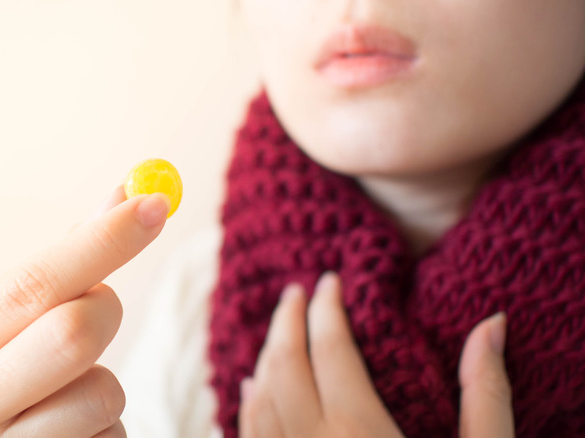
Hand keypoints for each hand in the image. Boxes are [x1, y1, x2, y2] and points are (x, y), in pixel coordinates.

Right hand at [0, 186, 170, 437]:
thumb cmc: (6, 375)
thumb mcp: (18, 322)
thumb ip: (69, 262)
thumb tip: (128, 193)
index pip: (32, 283)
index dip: (101, 242)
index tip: (153, 203)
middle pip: (72, 334)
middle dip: (105, 312)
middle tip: (99, 310)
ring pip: (102, 394)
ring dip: (106, 383)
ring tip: (71, 388)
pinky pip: (112, 436)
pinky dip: (107, 426)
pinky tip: (74, 430)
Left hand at [239, 272, 513, 437]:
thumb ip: (484, 395)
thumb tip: (491, 324)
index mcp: (360, 431)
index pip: (330, 349)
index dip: (326, 309)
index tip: (329, 281)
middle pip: (283, 366)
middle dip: (287, 321)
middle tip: (295, 292)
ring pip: (259, 398)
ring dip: (266, 357)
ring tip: (280, 328)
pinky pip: (248, 433)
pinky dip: (248, 403)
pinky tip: (252, 386)